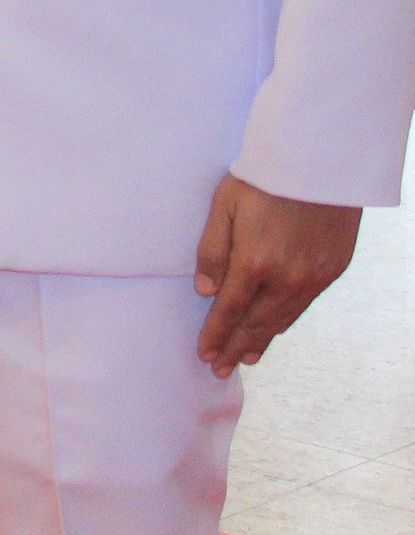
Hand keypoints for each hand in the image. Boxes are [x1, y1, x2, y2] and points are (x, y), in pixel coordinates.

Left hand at [194, 174, 360, 374]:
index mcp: (254, 263)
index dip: (216, 334)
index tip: (203, 353)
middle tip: (219, 368)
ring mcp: (312, 278)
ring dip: (261, 341)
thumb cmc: (263, 180)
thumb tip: (206, 291)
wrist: (320, 166)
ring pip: (282, 320)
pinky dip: (285, 322)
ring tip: (245, 358)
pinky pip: (302, 306)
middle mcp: (286, 279)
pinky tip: (275, 329)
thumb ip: (212, 251)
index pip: (229, 311)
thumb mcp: (224, 207)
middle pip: (256, 324)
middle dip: (235, 348)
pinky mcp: (332, 271)